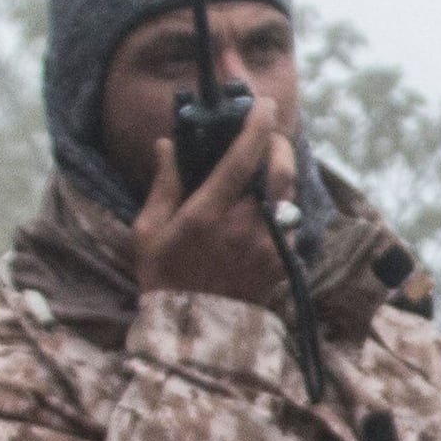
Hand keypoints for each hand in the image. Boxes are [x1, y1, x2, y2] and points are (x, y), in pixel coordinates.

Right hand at [131, 105, 299, 310]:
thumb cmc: (163, 279)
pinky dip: (281, 209)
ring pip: (289, 196)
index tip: (264, 104)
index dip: (257, 126)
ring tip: (264, 169)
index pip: (242, 159)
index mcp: (207, 216)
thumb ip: (164, 185)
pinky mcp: (282, 265)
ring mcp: (268, 248)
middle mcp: (244, 229)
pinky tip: (264, 209)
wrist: (193, 335)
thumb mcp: (149, 231)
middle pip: (280, 172)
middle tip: (268, 134)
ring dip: (281, 176)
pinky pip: (291, 224)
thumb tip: (168, 144)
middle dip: (278, 145)